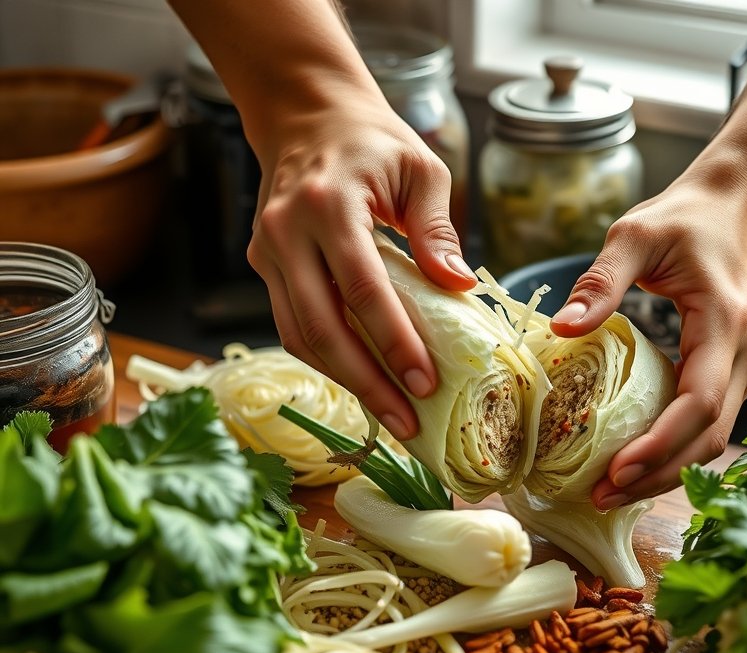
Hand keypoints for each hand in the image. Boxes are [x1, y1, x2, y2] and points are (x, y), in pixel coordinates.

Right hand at [246, 82, 476, 441]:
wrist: (306, 112)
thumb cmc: (373, 140)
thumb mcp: (421, 168)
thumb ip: (437, 228)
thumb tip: (460, 287)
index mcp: (329, 205)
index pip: (362, 290)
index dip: (393, 343)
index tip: (425, 383)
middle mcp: (287, 231)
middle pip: (322, 327)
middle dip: (367, 383)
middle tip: (407, 421)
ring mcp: (266, 250)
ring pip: (298, 335)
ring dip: (343, 380)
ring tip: (388, 414)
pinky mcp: (262, 262)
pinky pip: (291, 323)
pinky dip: (325, 357)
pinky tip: (360, 379)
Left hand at [550, 172, 746, 508]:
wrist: (739, 206)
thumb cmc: (687, 218)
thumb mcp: (637, 236)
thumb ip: (601, 282)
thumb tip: (563, 329)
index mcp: (725, 323)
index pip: (700, 402)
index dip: (660, 444)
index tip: (616, 472)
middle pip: (709, 435)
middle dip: (658, 473)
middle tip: (600, 496)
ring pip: (713, 437)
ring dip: (666, 469)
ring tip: (611, 490)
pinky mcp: (736, 372)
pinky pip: (709, 423)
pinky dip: (674, 449)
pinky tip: (635, 461)